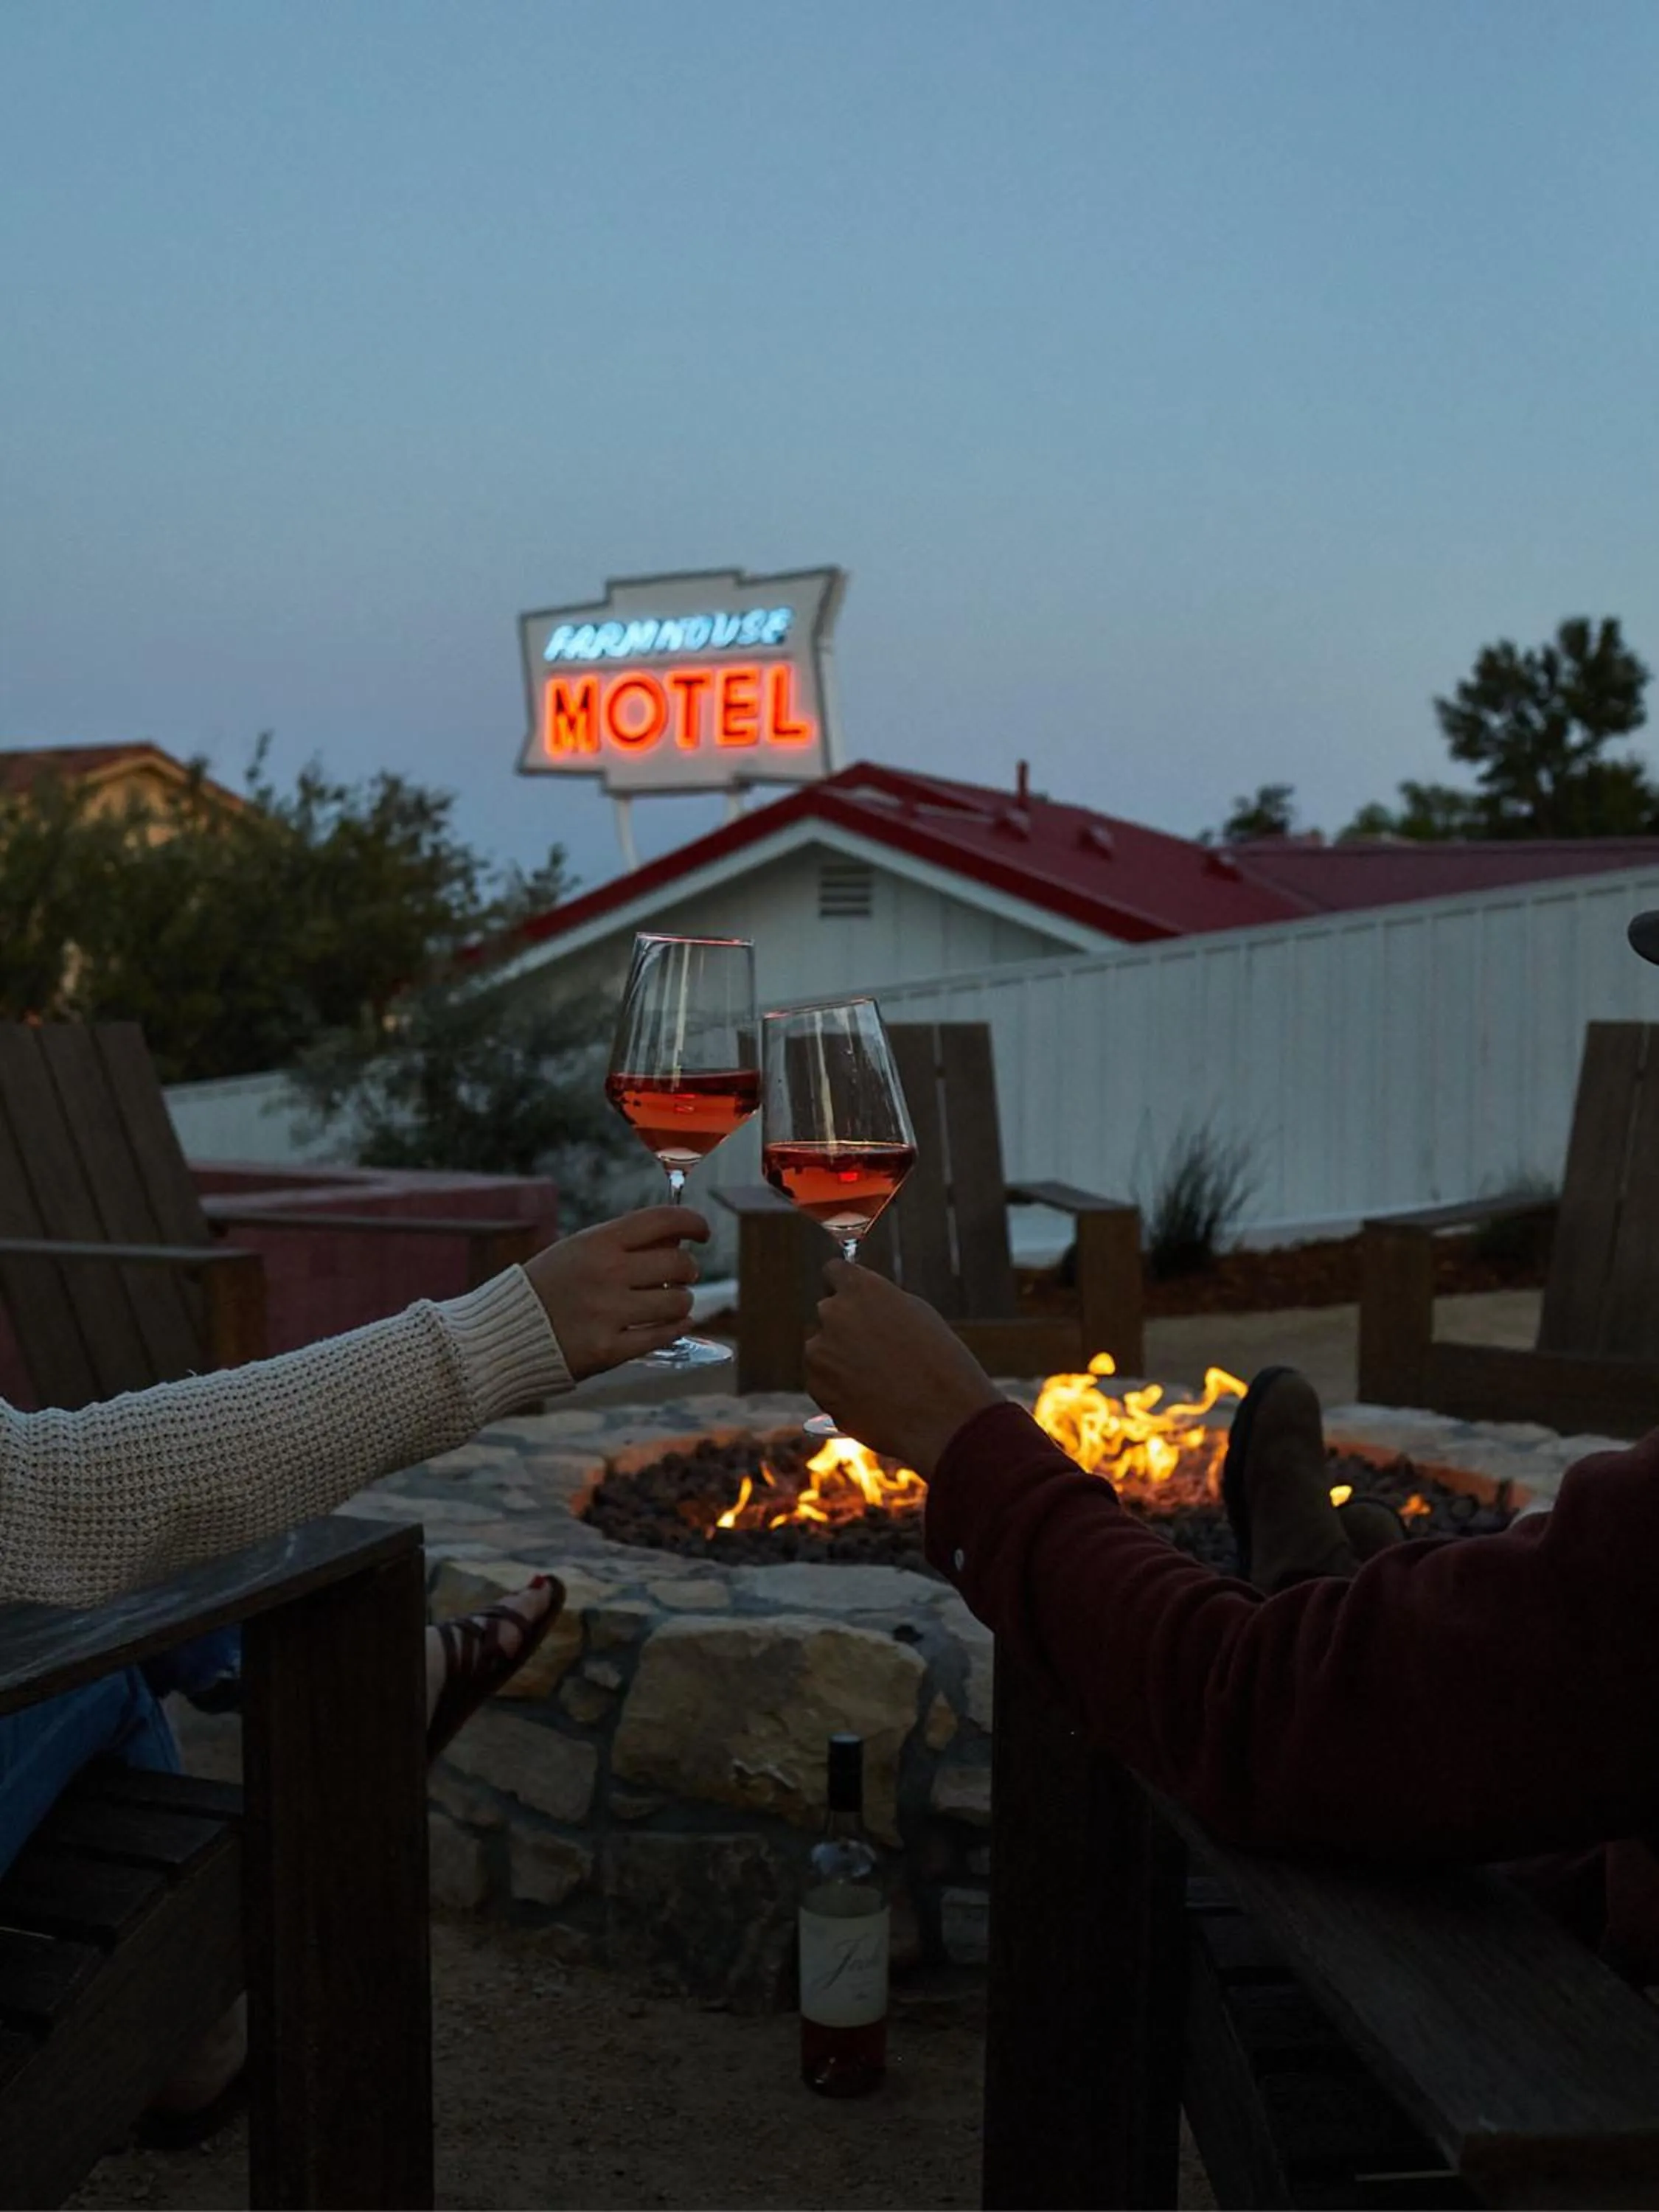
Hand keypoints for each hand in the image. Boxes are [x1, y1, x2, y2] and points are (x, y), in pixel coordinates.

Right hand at [524, 1207, 709, 1379]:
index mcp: (596, 1242)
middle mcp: (606, 1274)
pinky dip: (676, 1328)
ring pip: (679, 1302)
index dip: (693, 1222)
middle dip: (688, 1268)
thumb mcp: (576, 1251)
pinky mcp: (608, 1351)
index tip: (702, 1233)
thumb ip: (623, 1243)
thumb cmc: (546, 1288)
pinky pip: (663, 1336)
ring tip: (668, 1303)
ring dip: (682, 1302)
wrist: (502, 1336)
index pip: (663, 1220)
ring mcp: (607, 1314)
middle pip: (679, 1263)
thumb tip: (679, 1236)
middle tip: (681, 1275)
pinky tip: (675, 1324)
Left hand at [805, 1260, 1003, 1477]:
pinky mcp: (815, 1386)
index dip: (843, 1286)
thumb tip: (859, 1308)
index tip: (850, 1297)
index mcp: (860, 1288)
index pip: (833, 1271)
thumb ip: (879, 1305)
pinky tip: (869, 1399)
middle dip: (844, 1325)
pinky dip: (837, 1388)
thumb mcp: (916, 1314)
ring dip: (838, 1358)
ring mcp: (819, 1350)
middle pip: (828, 1311)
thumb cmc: (940, 1363)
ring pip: (821, 1349)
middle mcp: (833, 1313)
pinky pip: (821, 1380)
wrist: (942, 1417)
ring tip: (878, 1380)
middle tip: (872, 1348)